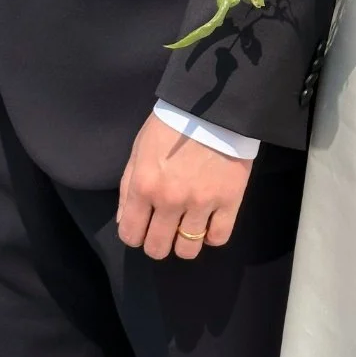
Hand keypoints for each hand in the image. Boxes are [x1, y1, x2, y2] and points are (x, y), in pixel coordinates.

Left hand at [117, 113, 252, 260]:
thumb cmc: (170, 125)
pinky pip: (219, 238)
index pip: (131, 235)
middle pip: (158, 248)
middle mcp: (170, 200)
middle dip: (157, 244)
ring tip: (187, 228)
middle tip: (165, 230)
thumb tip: (126, 222)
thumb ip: (128, 187)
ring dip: (184, 244)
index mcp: (144, 186)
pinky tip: (208, 224)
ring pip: (188, 250)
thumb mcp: (139, 150)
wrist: (213, 106)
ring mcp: (201, 203)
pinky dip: (211, 237)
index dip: (135, 235)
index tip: (143, 227)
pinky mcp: (230, 200)